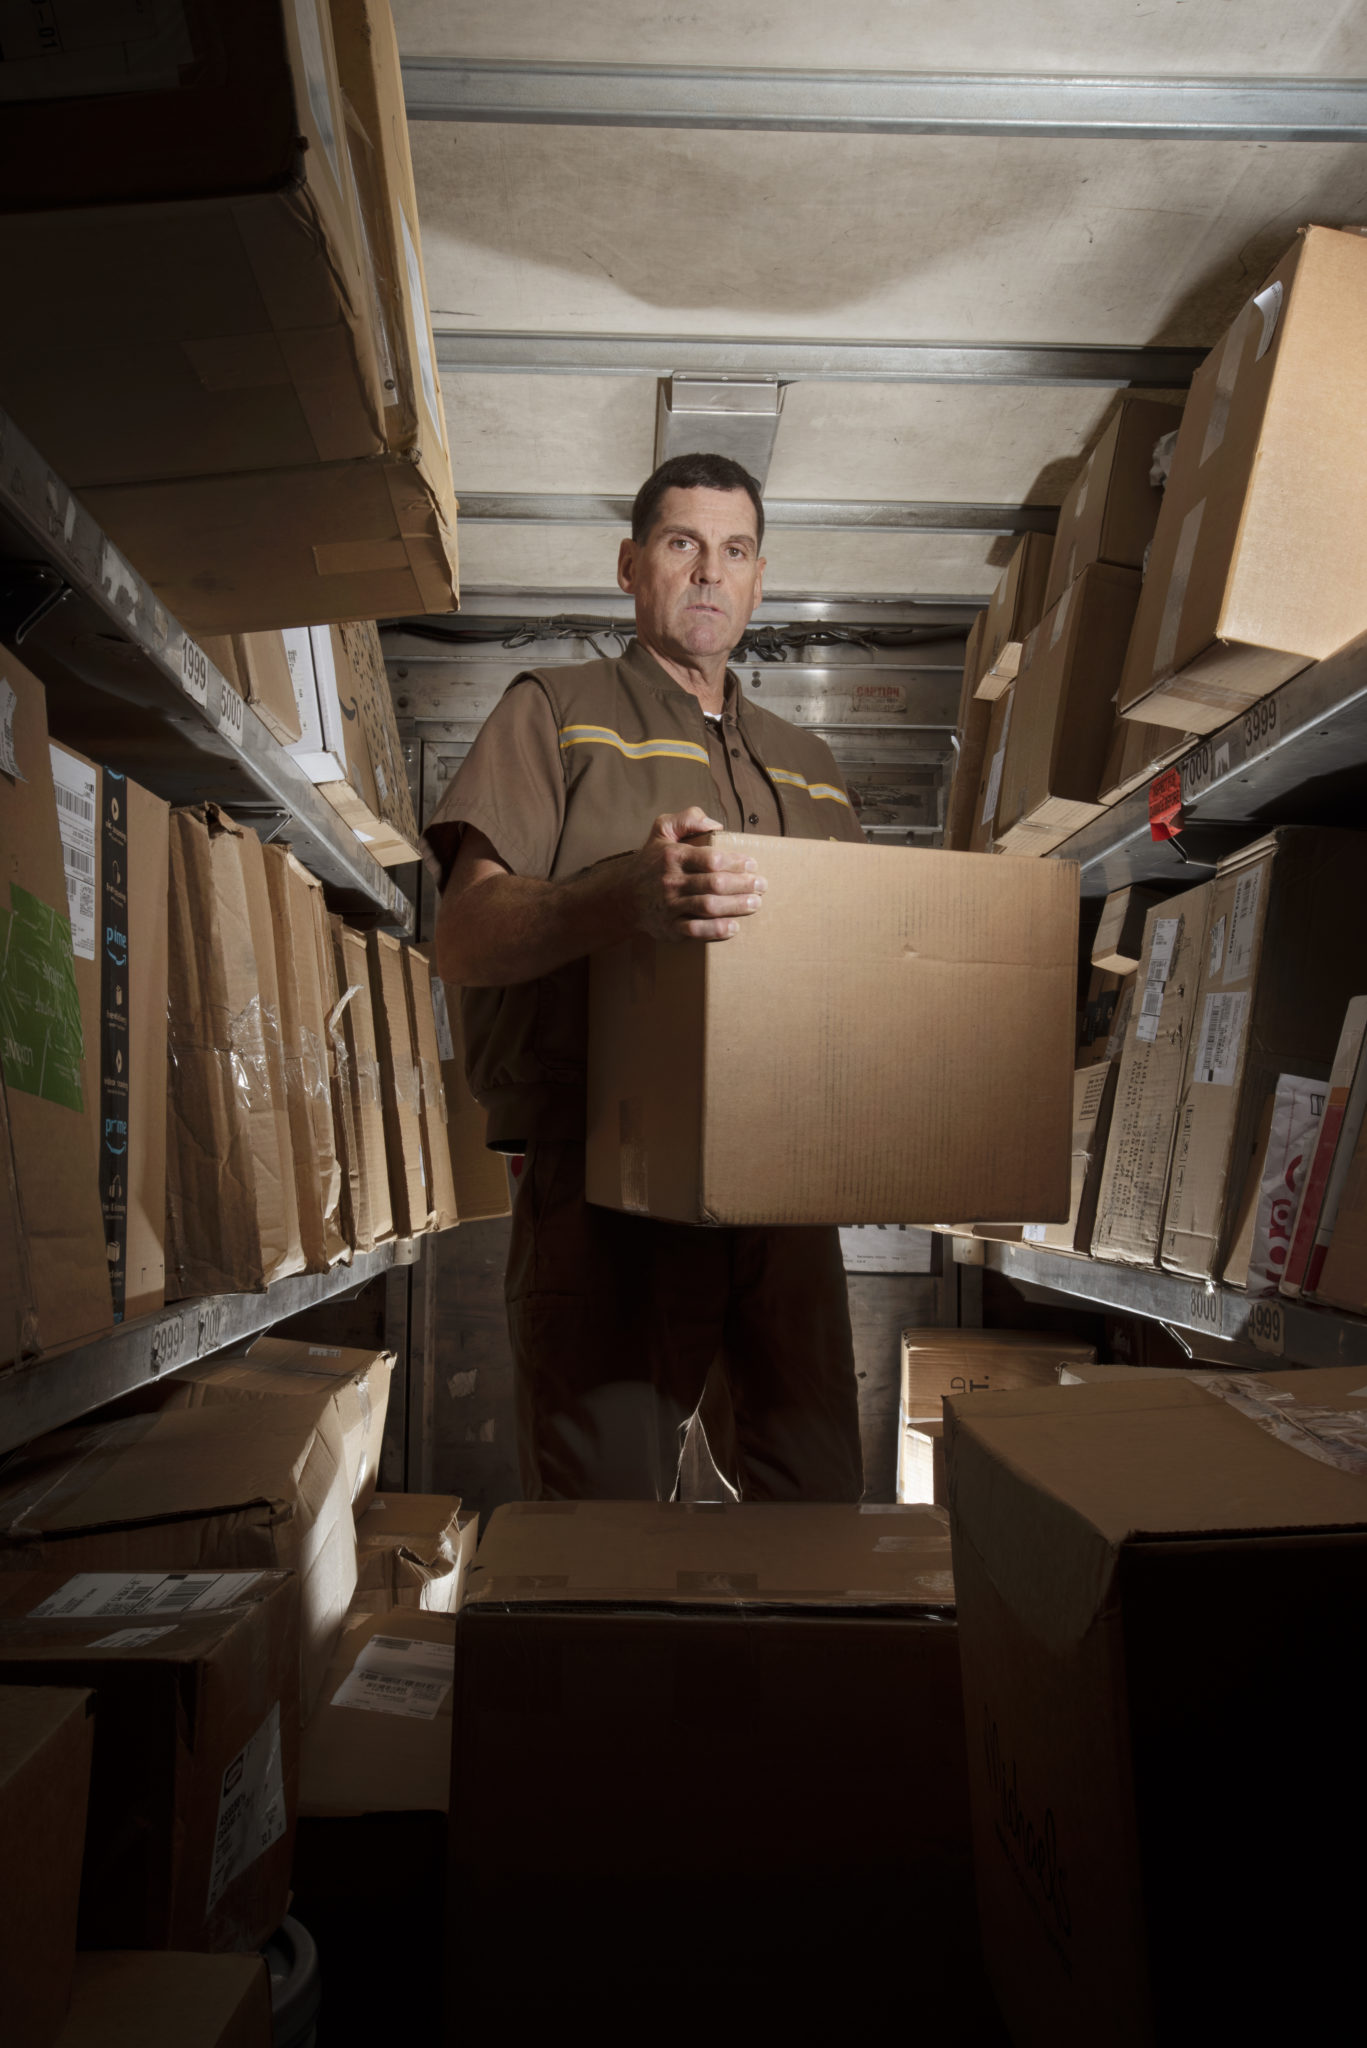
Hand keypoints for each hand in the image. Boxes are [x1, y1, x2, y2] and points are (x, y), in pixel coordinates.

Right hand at [621, 807, 766, 943]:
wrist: (624, 897)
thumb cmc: (651, 862)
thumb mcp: (661, 830)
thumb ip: (687, 819)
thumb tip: (716, 824)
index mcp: (673, 856)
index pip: (710, 859)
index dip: (735, 862)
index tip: (752, 864)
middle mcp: (671, 881)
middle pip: (714, 884)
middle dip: (742, 885)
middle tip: (761, 885)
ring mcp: (670, 906)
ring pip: (708, 907)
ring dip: (736, 906)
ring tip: (755, 904)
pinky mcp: (670, 928)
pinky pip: (695, 931)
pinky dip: (716, 930)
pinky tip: (734, 927)